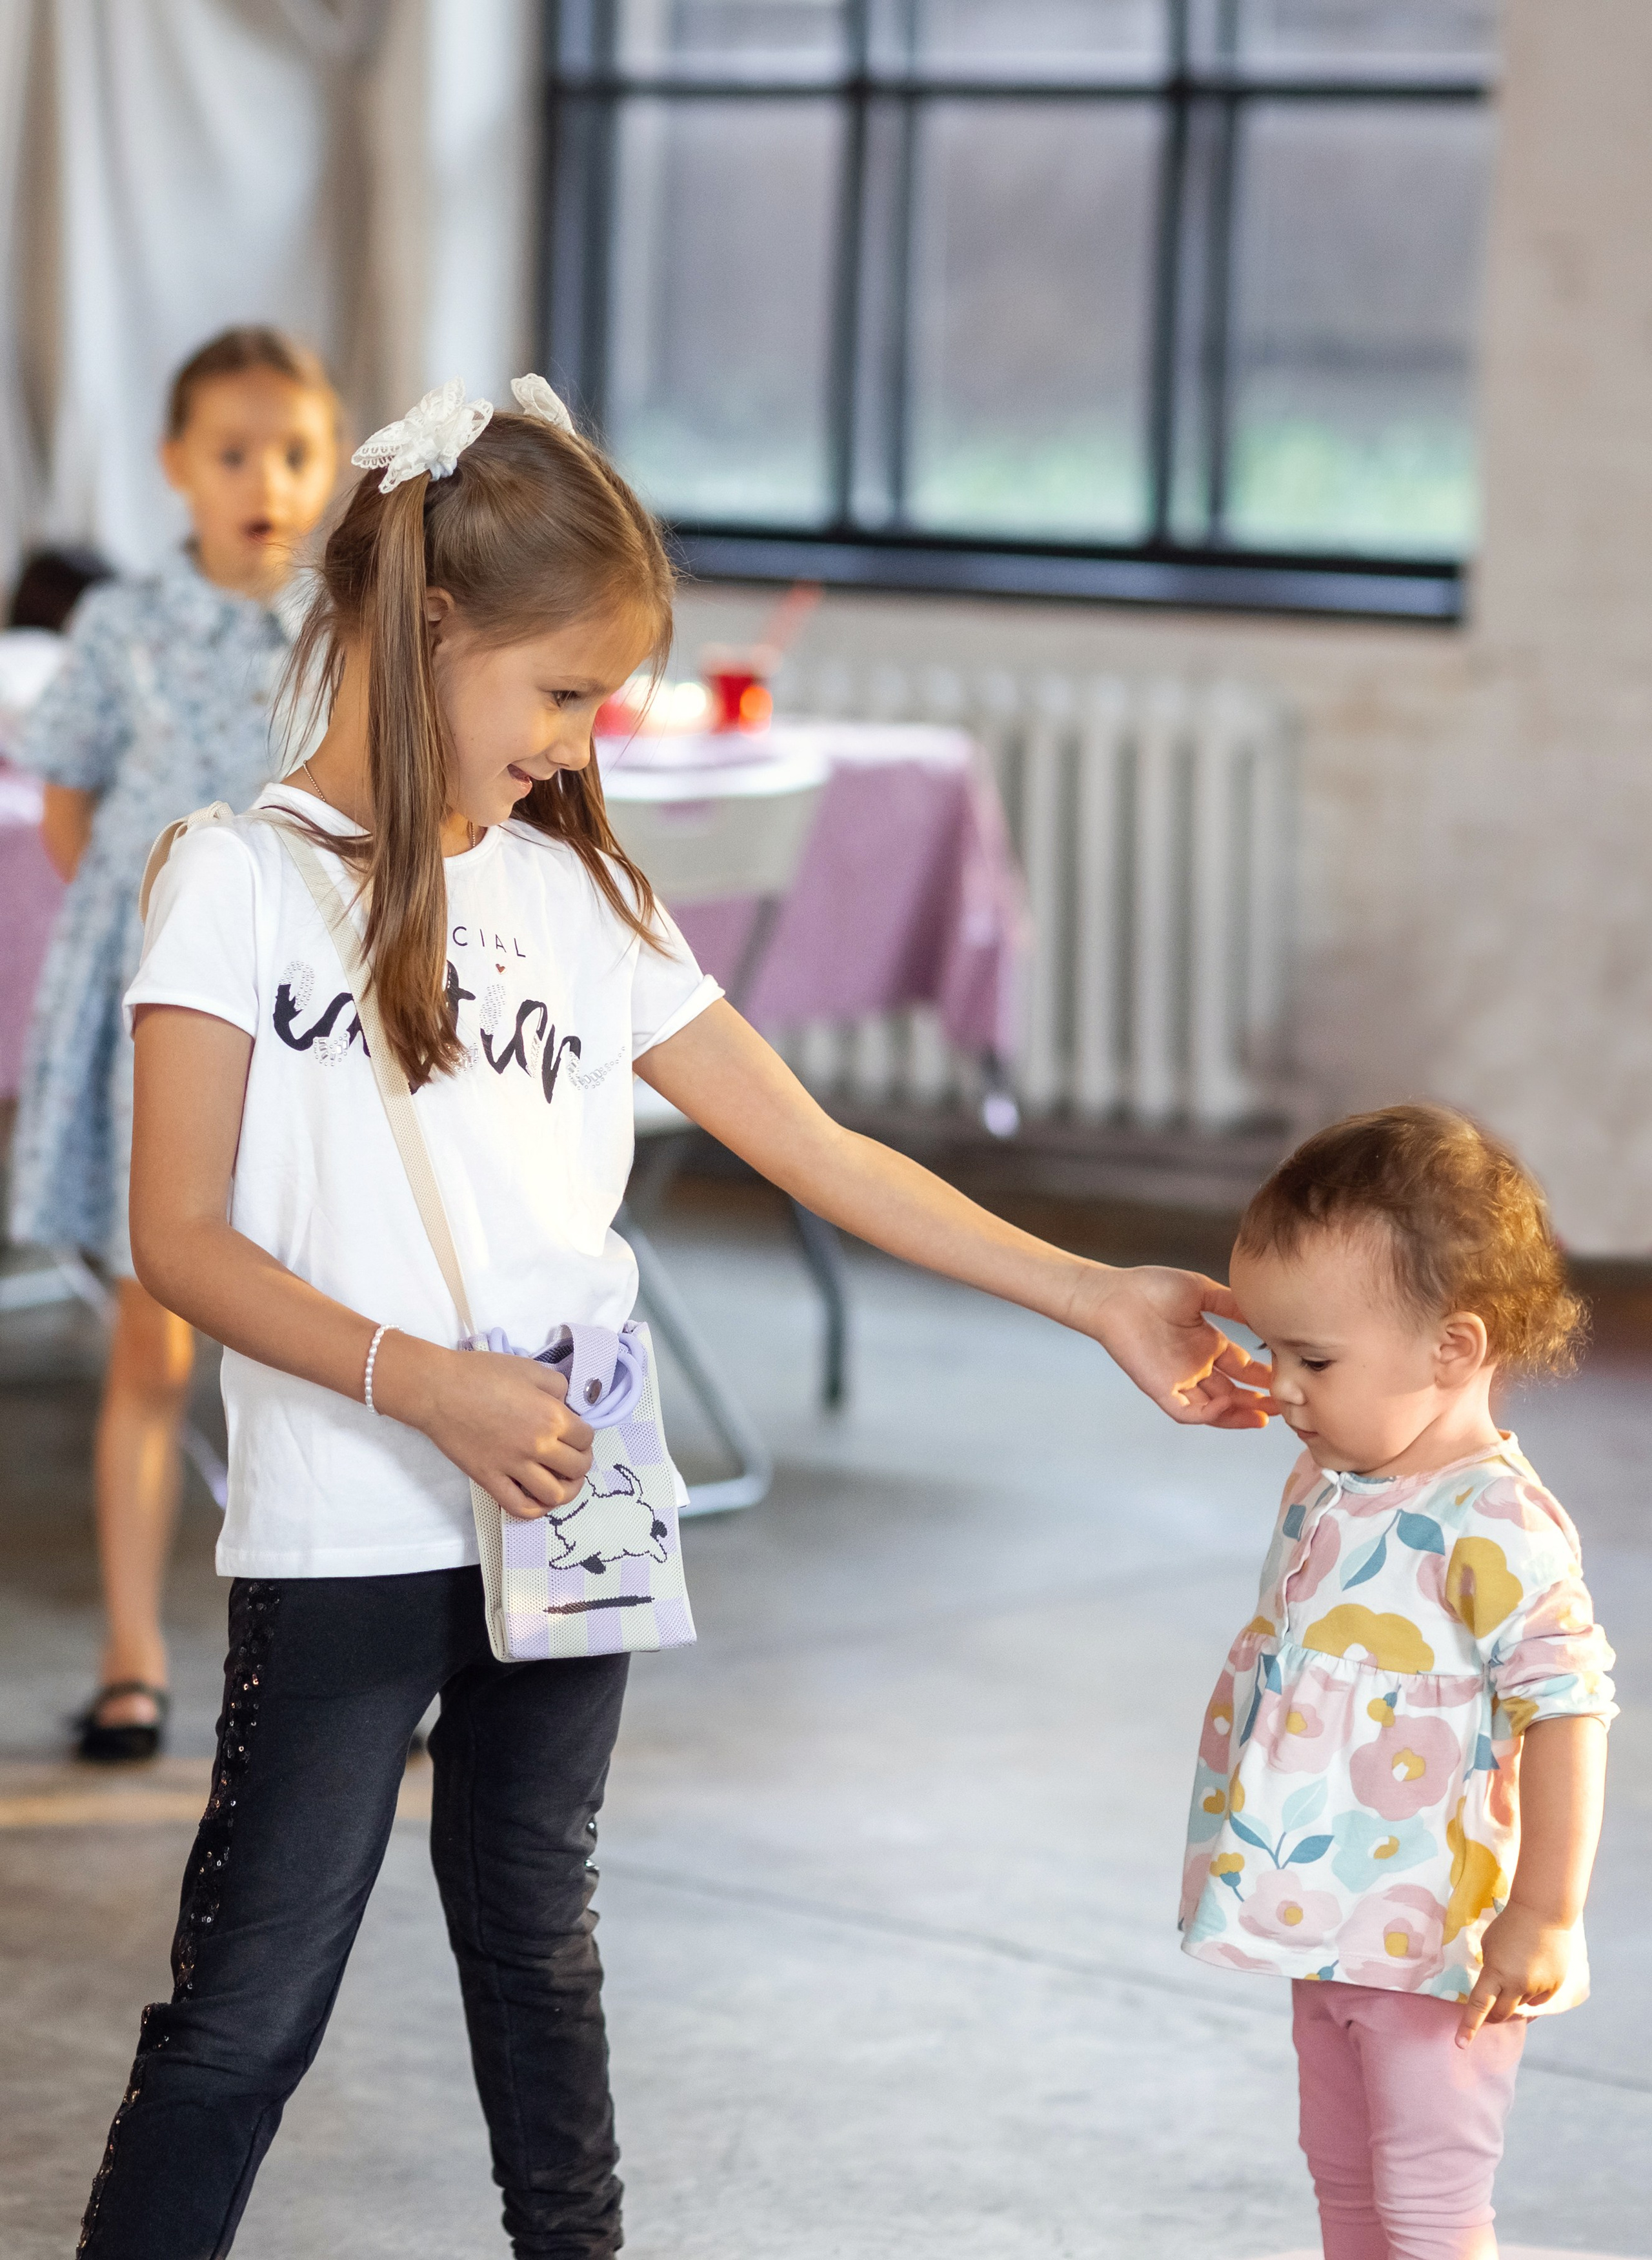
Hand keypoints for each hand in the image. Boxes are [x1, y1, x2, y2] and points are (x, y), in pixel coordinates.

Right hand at [378, 1336, 594, 1520]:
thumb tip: (568, 1405)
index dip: (583, 1437)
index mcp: (552, 1416)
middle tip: (570, 1457)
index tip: (574, 1434)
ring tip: (561, 1481)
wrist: (439, 1390)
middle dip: (580, 1463)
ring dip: (566, 1490)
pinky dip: (536, 1510)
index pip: (585, 1438)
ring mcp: (513, 1466)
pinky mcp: (490, 1480)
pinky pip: (520, 1507)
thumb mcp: (530, 1368)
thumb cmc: (483, 1373)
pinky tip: (539, 1501)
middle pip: (577, 1468)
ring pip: (555, 1494)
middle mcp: (538, 1446)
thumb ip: (558, 1387)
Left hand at [1071, 1265, 1272, 1428]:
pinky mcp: (1161, 1389)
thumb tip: (1264, 1313)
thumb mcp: (1201, 1291)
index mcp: (1208, 1344)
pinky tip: (1228, 1405)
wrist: (1115, 1295)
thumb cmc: (1151, 1288)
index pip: (1243, 1367)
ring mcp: (1179, 1380)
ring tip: (1265, 1417)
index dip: (1264, 1375)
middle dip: (1259, 1400)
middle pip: (1234, 1392)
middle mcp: (1196, 1366)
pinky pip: (1188, 1412)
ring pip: (1215, 1408)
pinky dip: (1209, 1414)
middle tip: (1283, 1403)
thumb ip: (1232, 1303)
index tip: (1287, 1375)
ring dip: (1239, 1414)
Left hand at [1456, 1903, 1571, 2043]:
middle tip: (1489, 2010)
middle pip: (1501, 2013)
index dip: (1469, 2026)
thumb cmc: (1509, 1925)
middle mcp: (1518, 1984)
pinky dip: (1532, 1993)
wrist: (1543, 1913)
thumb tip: (1494, 1992)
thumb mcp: (1490, 1946)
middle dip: (1493, 2016)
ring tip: (1517, 1970)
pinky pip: (1538, 1999)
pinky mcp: (1554, 1986)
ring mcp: (1538, 1987)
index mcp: (1496, 1973)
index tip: (1460, 2044)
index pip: (1479, 2005)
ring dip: (1514, 1997)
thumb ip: (1490, 1971)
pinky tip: (1533, 1972)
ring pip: (1521, 2005)